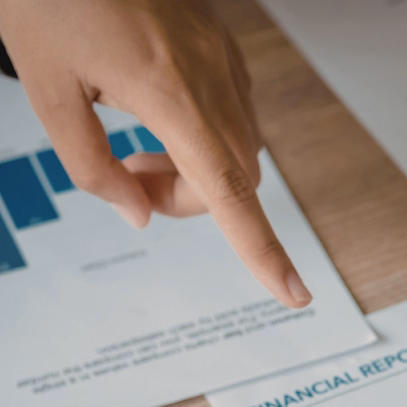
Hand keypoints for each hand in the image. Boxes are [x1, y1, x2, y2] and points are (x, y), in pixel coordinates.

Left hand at [0, 0, 311, 306]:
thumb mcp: (45, 86)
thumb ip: (91, 165)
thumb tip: (136, 214)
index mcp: (169, 91)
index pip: (230, 195)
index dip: (264, 252)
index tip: (295, 295)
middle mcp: (211, 78)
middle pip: (235, 181)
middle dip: (188, 202)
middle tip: (128, 182)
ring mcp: (223, 59)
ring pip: (237, 151)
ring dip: (194, 171)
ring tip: (135, 146)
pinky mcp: (222, 46)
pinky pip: (232, 115)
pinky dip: (202, 138)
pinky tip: (157, 114)